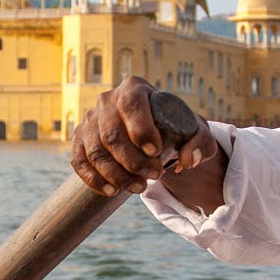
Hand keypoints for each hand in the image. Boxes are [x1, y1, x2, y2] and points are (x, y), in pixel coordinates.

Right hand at [70, 77, 216, 197]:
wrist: (152, 130)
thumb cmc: (174, 126)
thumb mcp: (195, 130)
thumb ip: (200, 142)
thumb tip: (187, 160)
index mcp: (134, 88)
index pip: (131, 105)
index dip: (141, 130)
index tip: (157, 153)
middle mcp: (107, 100)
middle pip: (111, 134)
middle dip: (132, 161)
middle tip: (154, 176)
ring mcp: (90, 119)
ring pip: (95, 151)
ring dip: (116, 175)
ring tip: (138, 188)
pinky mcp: (80, 139)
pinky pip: (79, 161)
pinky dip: (93, 179)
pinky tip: (111, 191)